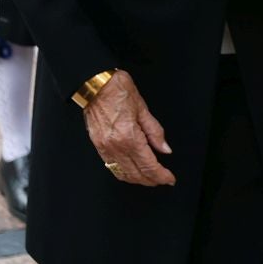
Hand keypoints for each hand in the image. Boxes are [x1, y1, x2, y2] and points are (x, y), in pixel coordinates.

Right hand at [82, 69, 174, 187]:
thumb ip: (155, 132)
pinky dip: (123, 172)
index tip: (169, 178)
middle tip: (162, 179)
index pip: (149, 166)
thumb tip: (164, 148)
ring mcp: (104, 147)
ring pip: (122, 174)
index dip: (162, 176)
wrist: (92, 83)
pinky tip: (131, 169)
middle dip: (152, 181)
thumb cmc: (116, 89)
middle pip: (136, 175)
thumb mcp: (142, 108)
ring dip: (137, 179)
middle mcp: (116, 146)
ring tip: (149, 177)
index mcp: (129, 137)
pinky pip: (111, 166)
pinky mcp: (97, 144)